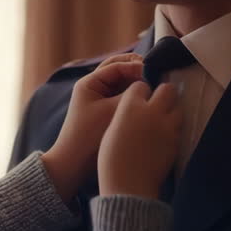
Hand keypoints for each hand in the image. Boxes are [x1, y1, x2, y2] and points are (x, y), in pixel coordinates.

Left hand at [41, 53, 143, 201]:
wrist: (74, 164)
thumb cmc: (89, 136)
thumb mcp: (112, 112)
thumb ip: (131, 95)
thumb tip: (150, 84)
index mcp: (90, 83)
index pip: (116, 65)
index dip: (136, 66)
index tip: (154, 73)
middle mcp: (94, 88)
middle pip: (119, 71)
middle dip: (137, 70)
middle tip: (156, 75)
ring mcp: (100, 100)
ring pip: (122, 84)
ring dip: (137, 83)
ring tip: (155, 87)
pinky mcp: (106, 112)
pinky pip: (122, 97)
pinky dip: (134, 95)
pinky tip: (148, 100)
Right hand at [97, 81, 180, 198]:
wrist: (129, 185)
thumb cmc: (112, 160)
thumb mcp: (111, 130)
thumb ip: (125, 114)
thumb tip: (135, 108)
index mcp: (130, 107)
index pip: (141, 86)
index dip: (139, 92)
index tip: (137, 99)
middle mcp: (152, 112)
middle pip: (167, 89)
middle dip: (162, 93)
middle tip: (156, 103)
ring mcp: (167, 126)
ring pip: (177, 107)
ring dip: (170, 110)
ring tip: (162, 120)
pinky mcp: (176, 141)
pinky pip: (178, 126)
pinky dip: (173, 128)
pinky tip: (163, 136)